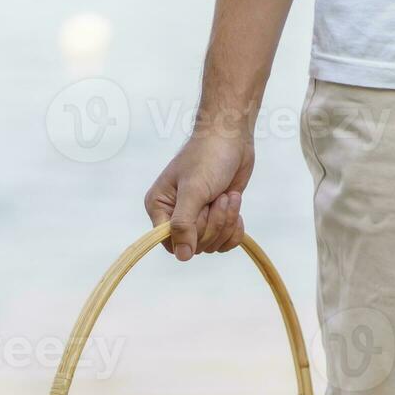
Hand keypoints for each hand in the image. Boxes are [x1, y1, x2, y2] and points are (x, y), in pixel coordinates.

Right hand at [143, 130, 252, 260]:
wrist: (231, 137)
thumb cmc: (208, 157)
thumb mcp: (194, 190)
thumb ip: (184, 224)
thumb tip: (182, 256)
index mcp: (159, 207)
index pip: (170, 243)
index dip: (190, 235)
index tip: (201, 214)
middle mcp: (174, 216)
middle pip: (195, 245)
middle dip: (214, 223)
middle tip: (218, 196)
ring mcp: (197, 218)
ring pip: (213, 244)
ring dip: (226, 221)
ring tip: (227, 195)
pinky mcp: (216, 218)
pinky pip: (226, 241)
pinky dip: (235, 226)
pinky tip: (234, 202)